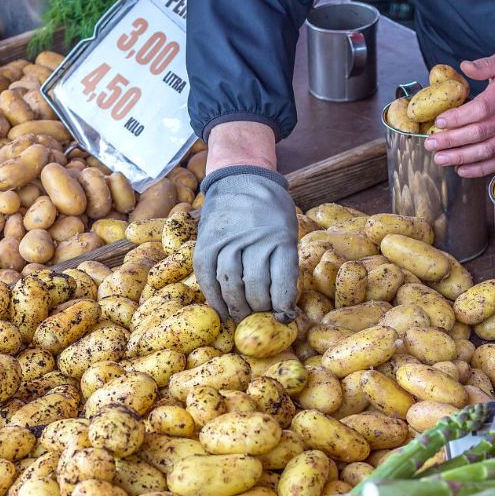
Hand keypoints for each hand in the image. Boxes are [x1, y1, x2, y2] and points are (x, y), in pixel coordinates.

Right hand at [194, 167, 298, 322]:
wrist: (241, 177)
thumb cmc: (270, 209)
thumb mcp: (287, 229)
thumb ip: (284, 262)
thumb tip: (283, 304)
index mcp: (281, 237)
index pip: (282, 281)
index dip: (282, 306)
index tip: (283, 317)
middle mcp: (254, 238)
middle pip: (255, 286)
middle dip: (258, 309)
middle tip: (260, 318)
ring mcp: (228, 239)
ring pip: (230, 283)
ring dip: (236, 307)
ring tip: (241, 317)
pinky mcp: (207, 241)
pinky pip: (207, 274)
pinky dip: (213, 296)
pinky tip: (221, 309)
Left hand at [424, 54, 494, 177]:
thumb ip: (484, 65)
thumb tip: (464, 66)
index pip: (480, 109)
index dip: (458, 117)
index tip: (439, 122)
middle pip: (478, 133)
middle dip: (451, 140)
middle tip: (430, 144)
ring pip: (485, 151)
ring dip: (460, 157)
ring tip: (439, 158)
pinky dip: (478, 169)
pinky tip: (460, 169)